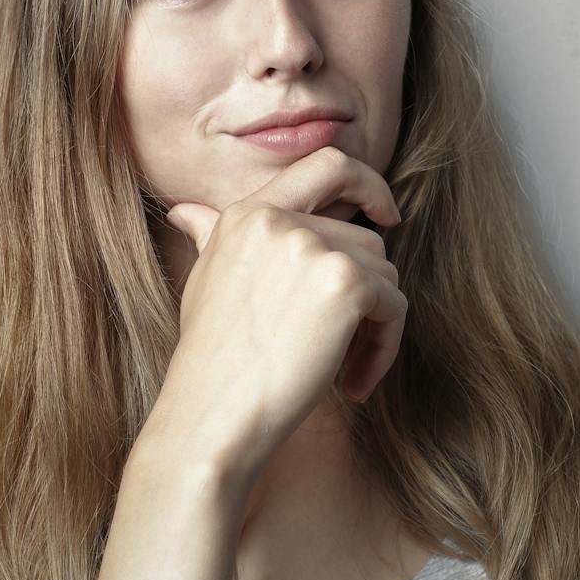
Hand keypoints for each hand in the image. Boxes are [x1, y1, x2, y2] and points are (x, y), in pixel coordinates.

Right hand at [153, 147, 405, 483]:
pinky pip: (394, 307)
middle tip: (346, 345)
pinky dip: (385, 348)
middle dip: (367, 294)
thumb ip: (211, 237)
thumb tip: (185, 212)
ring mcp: (314, 246)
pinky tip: (353, 384)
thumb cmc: (209, 361)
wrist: (210, 416)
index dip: (367, 182)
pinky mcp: (346, 283)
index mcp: (248, 212)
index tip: (385, 215)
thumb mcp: (205, 283)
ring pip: (384, 274)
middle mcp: (280, 219)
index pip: (327, 163)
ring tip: (341, 370)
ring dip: (375, 327)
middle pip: (366, 239)